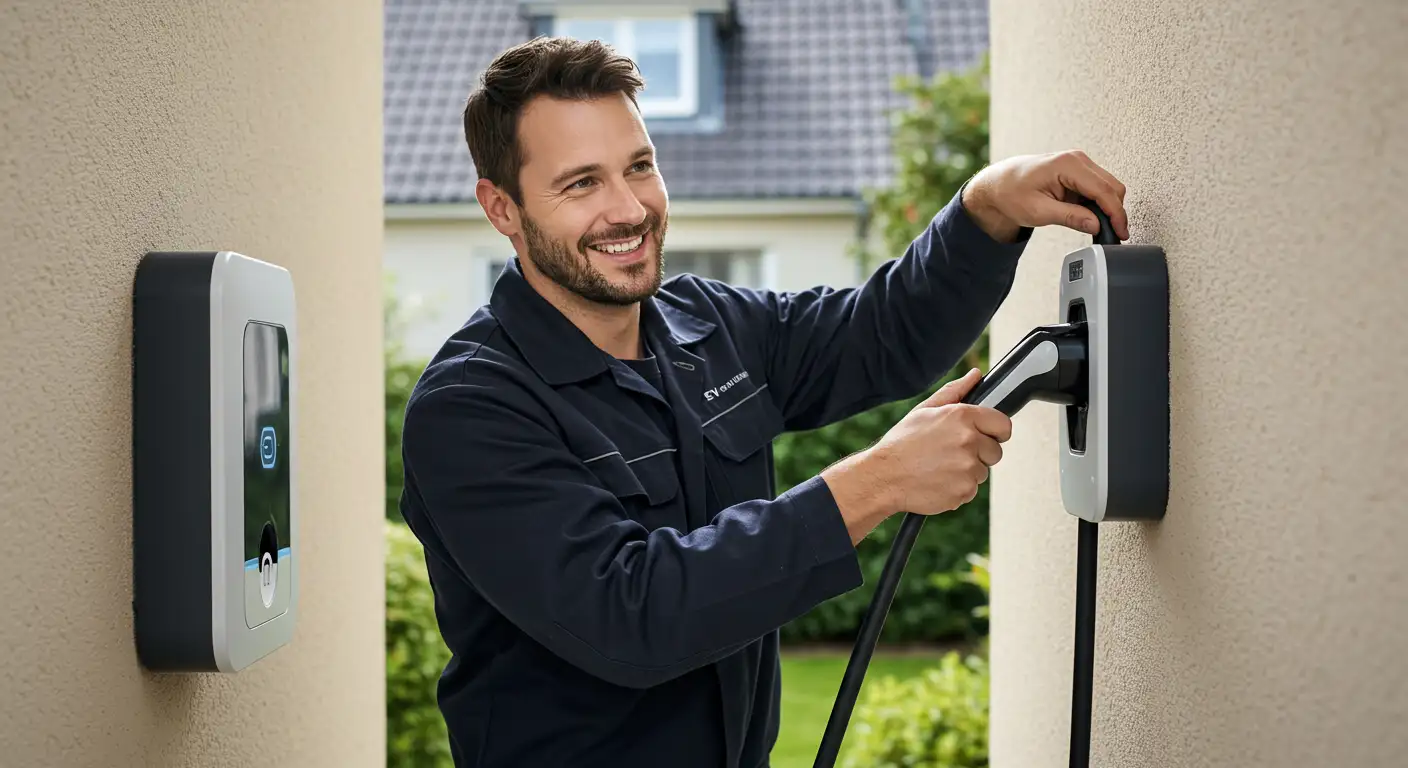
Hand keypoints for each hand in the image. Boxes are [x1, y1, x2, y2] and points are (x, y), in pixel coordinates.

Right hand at [868, 368, 1012, 515]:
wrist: (883, 477)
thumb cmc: (901, 443)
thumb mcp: (924, 410)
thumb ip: (954, 391)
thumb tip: (976, 375)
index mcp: (961, 416)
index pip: (1003, 424)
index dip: (995, 432)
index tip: (986, 437)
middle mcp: (968, 440)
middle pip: (995, 451)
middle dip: (979, 454)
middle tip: (950, 455)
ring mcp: (968, 467)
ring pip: (982, 472)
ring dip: (966, 472)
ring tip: (939, 468)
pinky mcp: (964, 490)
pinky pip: (971, 490)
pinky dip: (957, 489)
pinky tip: (937, 481)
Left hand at [961, 150, 1128, 242]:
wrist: (997, 185)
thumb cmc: (1010, 193)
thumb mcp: (1038, 211)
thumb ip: (1070, 217)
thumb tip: (1096, 224)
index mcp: (1067, 165)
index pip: (1103, 190)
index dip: (1116, 213)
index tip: (1121, 231)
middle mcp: (1076, 159)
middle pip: (1112, 186)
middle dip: (1116, 211)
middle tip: (1114, 234)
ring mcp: (1078, 163)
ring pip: (1108, 187)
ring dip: (1108, 207)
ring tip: (1102, 229)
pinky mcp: (1077, 171)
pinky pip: (1098, 187)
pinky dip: (1099, 203)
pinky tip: (1092, 218)